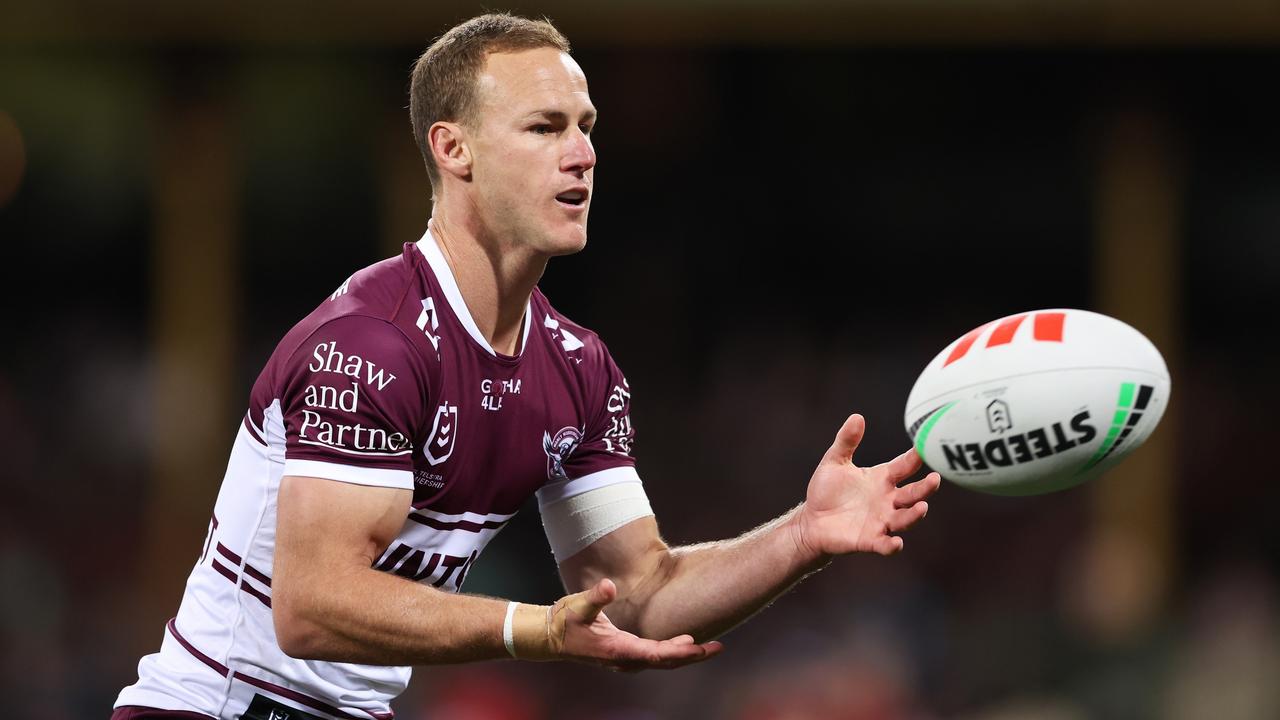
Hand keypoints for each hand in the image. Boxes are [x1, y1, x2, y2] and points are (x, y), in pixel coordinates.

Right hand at [513, 578, 722, 670]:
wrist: (548, 637)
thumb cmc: (563, 620)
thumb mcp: (577, 605)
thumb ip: (595, 597)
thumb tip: (608, 586)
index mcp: (618, 648)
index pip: (656, 653)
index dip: (680, 650)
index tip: (700, 645)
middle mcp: (625, 658)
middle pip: (666, 661)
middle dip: (692, 655)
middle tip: (718, 647)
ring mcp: (625, 658)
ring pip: (662, 660)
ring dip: (685, 654)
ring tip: (709, 647)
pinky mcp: (624, 653)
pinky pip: (654, 656)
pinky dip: (672, 651)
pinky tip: (685, 643)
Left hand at [793, 414, 940, 558]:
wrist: (812, 521)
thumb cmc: (826, 490)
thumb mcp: (834, 462)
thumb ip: (846, 441)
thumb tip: (857, 416)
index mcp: (882, 478)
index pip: (904, 466)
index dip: (915, 458)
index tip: (926, 447)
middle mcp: (887, 500)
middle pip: (912, 494)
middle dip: (925, 488)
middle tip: (935, 479)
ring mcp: (880, 521)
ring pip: (904, 518)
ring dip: (914, 515)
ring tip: (922, 508)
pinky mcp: (868, 540)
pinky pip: (884, 544)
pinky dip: (891, 545)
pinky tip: (896, 543)